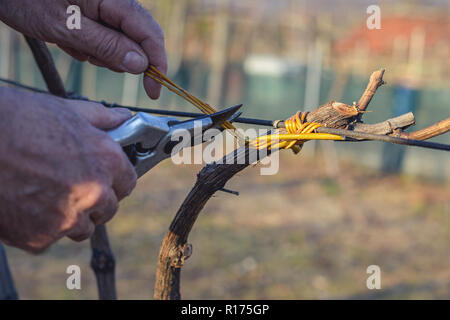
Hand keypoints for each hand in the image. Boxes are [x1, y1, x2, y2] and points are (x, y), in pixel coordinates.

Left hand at [0, 0, 166, 98]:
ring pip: (121, 44)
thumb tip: (141, 64)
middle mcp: (115, 3)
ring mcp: (105, 9)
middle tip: (90, 55)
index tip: (154, 90)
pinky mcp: (95, 17)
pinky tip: (68, 40)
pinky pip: (104, 41)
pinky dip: (88, 48)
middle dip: (120, 58)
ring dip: (100, 54)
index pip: (150, 34)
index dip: (157, 64)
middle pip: (139, 40)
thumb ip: (107, 46)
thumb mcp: (67, 27)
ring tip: (72, 43)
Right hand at [0, 87, 136, 252]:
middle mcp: (94, 193)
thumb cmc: (17, 120)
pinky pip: (50, 238)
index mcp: (106, 161)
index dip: (115, 180)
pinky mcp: (40, 238)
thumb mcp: (66, 110)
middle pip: (108, 208)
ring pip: (82, 228)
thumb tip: (124, 117)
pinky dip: (40, 227)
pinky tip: (25, 204)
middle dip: (94, 200)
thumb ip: (103, 119)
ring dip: (70, 217)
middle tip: (69, 184)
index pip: (128, 183)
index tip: (104, 178)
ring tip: (44, 193)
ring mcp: (67, 218)